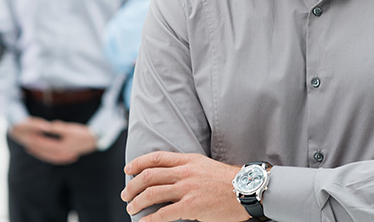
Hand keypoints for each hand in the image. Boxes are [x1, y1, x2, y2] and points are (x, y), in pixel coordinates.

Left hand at [10, 119, 97, 164]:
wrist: (95, 140)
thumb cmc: (83, 133)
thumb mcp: (70, 129)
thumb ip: (58, 128)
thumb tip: (46, 127)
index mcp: (61, 147)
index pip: (45, 144)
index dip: (36, 139)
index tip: (29, 134)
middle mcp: (62, 153)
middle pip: (45, 151)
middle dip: (35, 147)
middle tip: (26, 142)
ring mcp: (65, 154)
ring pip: (49, 155)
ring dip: (40, 152)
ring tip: (31, 148)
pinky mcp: (68, 153)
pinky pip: (55, 156)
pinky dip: (48, 154)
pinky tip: (46, 151)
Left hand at [121, 151, 247, 221]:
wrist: (247, 190)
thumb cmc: (227, 180)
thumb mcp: (204, 166)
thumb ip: (186, 168)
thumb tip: (170, 177)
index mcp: (187, 160)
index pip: (156, 157)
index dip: (138, 162)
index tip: (127, 169)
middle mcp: (184, 172)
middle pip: (149, 175)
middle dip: (132, 185)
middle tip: (126, 194)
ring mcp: (187, 189)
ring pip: (152, 193)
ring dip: (137, 201)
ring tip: (131, 208)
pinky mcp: (191, 206)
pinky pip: (164, 213)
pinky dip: (150, 219)